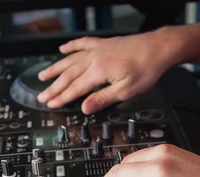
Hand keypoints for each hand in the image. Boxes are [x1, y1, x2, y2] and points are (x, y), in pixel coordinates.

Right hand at [37, 28, 182, 112]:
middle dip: (53, 87)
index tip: (50, 104)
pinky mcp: (103, 44)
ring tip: (42, 75)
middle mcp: (94, 58)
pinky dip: (70, 47)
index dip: (61, 98)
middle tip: (41, 96)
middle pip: (68, 75)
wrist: (157, 47)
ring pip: (70, 59)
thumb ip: (103, 99)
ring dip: (55, 68)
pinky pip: (82, 44)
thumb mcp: (126, 91)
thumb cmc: (146, 69)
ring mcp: (97, 49)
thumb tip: (85, 108)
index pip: (74, 89)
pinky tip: (62, 49)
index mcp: (98, 71)